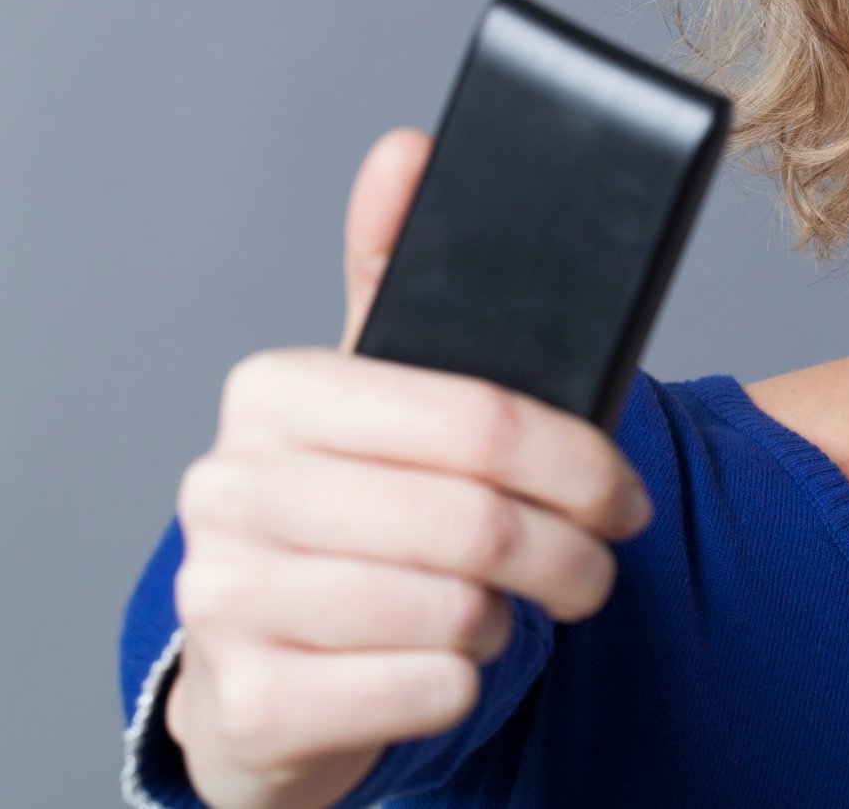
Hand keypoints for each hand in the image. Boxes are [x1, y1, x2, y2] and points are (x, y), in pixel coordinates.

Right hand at [160, 127, 656, 808]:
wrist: (265, 677)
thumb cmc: (351, 517)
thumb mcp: (379, 399)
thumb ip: (396, 277)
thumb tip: (407, 148)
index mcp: (272, 393)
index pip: (477, 418)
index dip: (578, 461)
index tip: (624, 493)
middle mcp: (227, 488)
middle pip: (479, 520)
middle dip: (572, 550)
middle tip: (603, 560)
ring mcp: (225, 599)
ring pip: (456, 608)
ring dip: (517, 616)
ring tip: (512, 605)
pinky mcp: (249, 701)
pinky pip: (427, 687)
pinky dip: (466, 680)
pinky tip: (445, 659)